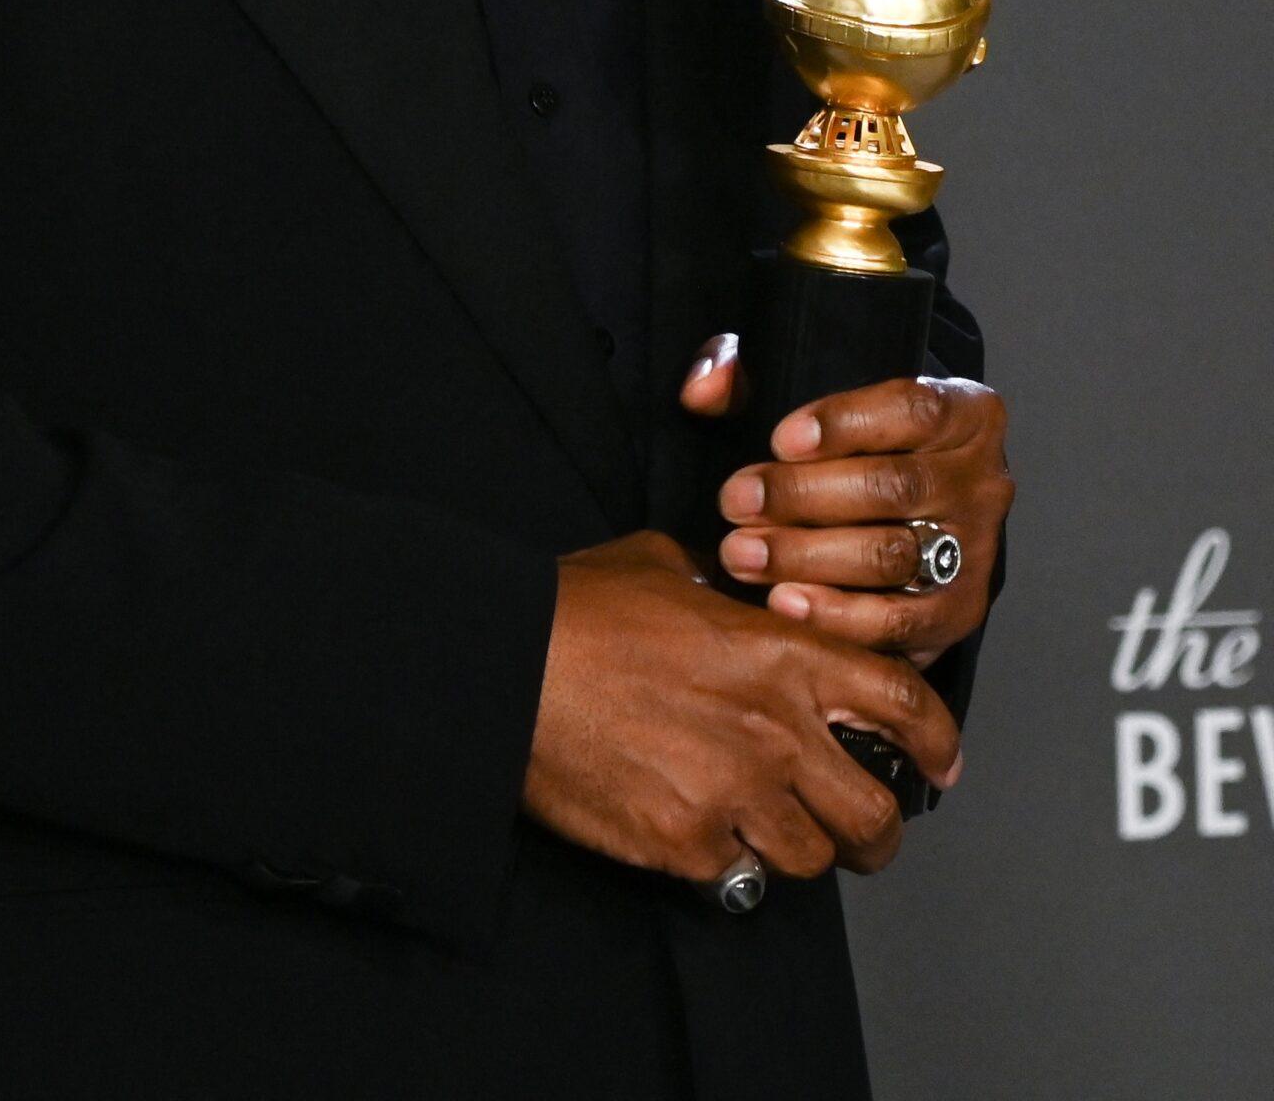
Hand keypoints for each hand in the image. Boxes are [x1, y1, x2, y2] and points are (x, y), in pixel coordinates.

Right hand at [521, 529, 961, 886]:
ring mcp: (734, 796)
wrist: (505, 666)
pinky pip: (732, 878)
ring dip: (791, 849)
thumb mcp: (661, 567)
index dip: (938, 741)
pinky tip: (690, 832)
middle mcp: (775, 731)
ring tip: (757, 829)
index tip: (941, 763)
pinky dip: (720, 864)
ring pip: (808, 860)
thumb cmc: (575, 610)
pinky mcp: (686, 846)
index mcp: (782, 654)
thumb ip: (718, 591)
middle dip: (876, 832)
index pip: (903, 704)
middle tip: (857, 830)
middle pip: (876, 815)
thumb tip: (725, 599)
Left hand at [690, 349, 1013, 667]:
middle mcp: (982, 482)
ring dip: (808, 558)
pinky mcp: (958, 615)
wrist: (901, 514)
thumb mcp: (804, 391)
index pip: (912, 409)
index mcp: (964, 412)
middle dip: (804, 497)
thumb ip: (746, 373)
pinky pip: (902, 623)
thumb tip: (703, 387)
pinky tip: (783, 602)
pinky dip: (839, 616)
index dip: (844, 422)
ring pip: (895, 556)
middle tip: (736, 504)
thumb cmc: (845, 444)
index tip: (779, 439)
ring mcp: (975, 553)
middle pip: (896, 487)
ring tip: (743, 554)